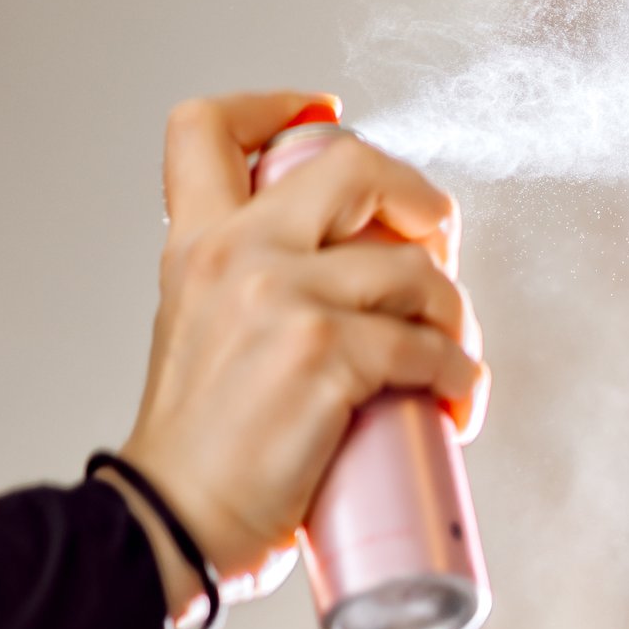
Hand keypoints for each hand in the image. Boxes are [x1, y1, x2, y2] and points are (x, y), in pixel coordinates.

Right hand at [112, 92, 487, 615]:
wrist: (168, 523)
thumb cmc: (198, 449)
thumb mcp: (197, 330)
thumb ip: (245, 284)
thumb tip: (346, 271)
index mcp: (195, 243)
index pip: (208, 128)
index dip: (277, 105)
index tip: (324, 115)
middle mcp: (237, 252)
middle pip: (354, 165)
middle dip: (419, 199)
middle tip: (437, 249)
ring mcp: (284, 297)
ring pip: (416, 270)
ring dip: (456, 315)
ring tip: (451, 358)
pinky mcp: (328, 353)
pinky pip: (431, 346)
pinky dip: (460, 377)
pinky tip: (454, 405)